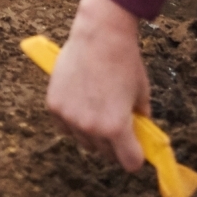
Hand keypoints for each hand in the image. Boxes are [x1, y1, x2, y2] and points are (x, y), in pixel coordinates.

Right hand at [47, 0, 149, 170]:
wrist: (100, 34)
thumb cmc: (124, 60)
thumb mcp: (142, 92)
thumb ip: (141, 117)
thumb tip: (140, 130)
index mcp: (116, 127)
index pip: (129, 163)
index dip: (135, 155)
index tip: (136, 147)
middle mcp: (91, 128)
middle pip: (105, 154)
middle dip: (115, 143)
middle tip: (118, 123)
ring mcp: (70, 117)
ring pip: (84, 141)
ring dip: (93, 133)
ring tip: (99, 107)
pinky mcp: (54, 106)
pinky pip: (65, 127)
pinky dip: (73, 121)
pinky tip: (82, 102)